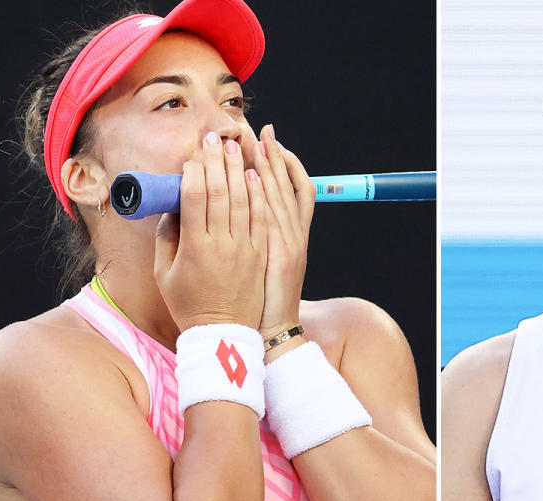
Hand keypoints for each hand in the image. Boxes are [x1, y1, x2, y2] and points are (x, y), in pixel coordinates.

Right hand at [153, 131, 267, 330]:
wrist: (224, 333)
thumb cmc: (189, 303)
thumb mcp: (164, 272)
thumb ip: (166, 237)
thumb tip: (172, 205)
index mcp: (193, 247)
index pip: (194, 198)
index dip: (195, 171)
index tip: (194, 154)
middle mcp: (221, 244)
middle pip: (221, 192)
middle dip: (218, 161)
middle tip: (217, 138)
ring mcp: (245, 248)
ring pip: (245, 200)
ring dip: (241, 170)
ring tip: (237, 147)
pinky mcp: (262, 254)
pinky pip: (262, 218)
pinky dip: (260, 195)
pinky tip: (256, 176)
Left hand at [251, 123, 315, 337]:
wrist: (270, 329)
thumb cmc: (264, 297)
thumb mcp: (272, 260)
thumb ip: (262, 233)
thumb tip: (246, 205)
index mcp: (293, 234)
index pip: (296, 188)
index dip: (286, 163)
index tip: (272, 141)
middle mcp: (294, 235)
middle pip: (288, 185)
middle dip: (276, 155)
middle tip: (264, 129)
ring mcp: (287, 245)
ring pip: (279, 197)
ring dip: (268, 168)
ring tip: (258, 142)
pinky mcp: (277, 257)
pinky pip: (268, 219)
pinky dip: (263, 196)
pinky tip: (251, 176)